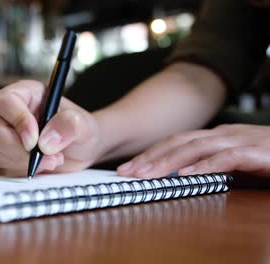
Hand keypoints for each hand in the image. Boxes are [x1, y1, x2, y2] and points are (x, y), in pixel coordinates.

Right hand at [0, 80, 100, 173]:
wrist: (85, 150)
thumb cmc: (82, 129)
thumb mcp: (84, 124)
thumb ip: (69, 125)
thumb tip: (45, 141)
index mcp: (27, 95)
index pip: (5, 101)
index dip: (17, 120)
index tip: (34, 139)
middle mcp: (12, 114)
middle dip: (19, 149)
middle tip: (46, 155)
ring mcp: (7, 135)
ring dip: (24, 162)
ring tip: (52, 159)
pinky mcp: (9, 155)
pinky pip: (4, 165)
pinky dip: (23, 169)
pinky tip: (44, 165)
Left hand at [117, 124, 269, 177]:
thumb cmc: (268, 156)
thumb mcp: (233, 159)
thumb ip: (209, 163)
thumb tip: (181, 174)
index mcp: (215, 135)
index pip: (175, 142)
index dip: (150, 153)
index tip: (129, 168)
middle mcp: (222, 134)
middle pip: (178, 142)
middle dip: (150, 157)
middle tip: (126, 171)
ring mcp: (237, 140)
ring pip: (195, 148)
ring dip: (167, 161)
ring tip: (146, 174)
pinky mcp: (254, 152)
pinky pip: (224, 158)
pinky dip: (203, 166)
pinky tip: (185, 175)